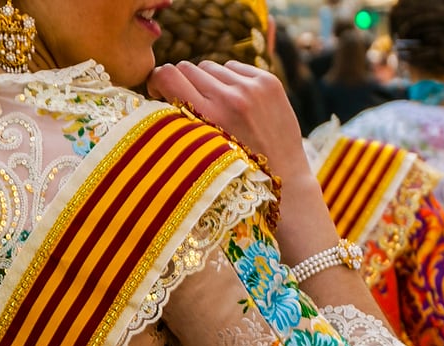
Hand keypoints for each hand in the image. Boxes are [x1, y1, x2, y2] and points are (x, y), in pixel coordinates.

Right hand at [150, 61, 311, 188]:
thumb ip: (183, 117)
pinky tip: (238, 102)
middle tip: (191, 104)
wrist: (286, 181)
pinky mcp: (269, 83)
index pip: (167, 75)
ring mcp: (253, 88)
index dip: (158, 81)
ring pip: (210, 66)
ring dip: (209, 82)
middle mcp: (231, 98)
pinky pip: (234, 67)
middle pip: (187, 68)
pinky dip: (231, 80)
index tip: (160, 93)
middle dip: (183, 83)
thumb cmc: (236, 171)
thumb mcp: (201, 149)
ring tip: (219, 108)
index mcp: (209, 117)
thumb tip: (162, 83)